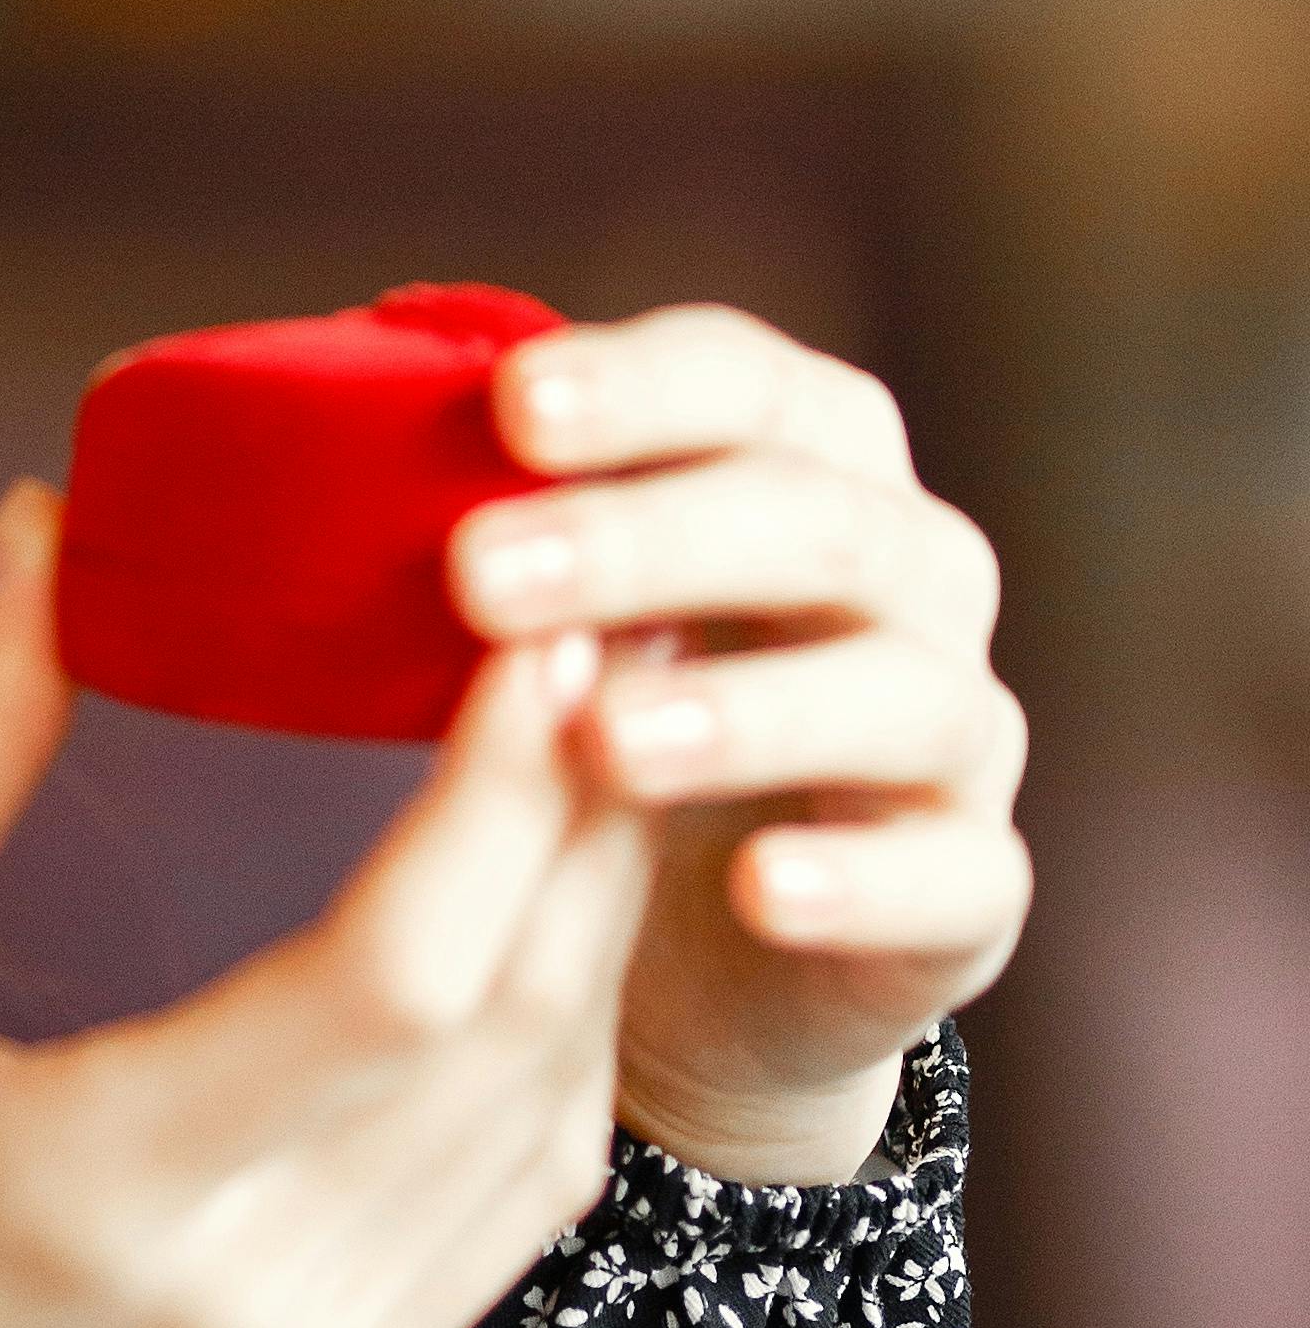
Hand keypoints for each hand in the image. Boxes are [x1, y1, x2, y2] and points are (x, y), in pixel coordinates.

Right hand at [0, 494, 651, 1327]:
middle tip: (607, 619)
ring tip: (592, 744)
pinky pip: (499, 1214)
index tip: (532, 619)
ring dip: (590, 930)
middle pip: (518, 1032)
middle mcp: (253, 1308)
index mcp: (107, 1192)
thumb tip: (51, 525)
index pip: (402, 970)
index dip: (500, 784)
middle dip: (589, 813)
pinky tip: (526, 929)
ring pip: (547, 1127)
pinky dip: (546, 1054)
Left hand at [455, 308, 1028, 1190]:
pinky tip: (756, 889)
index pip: (746, 384)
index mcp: (815, 462)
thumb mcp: (564, 608)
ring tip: (603, 738)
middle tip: (481, 574)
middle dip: (645, 541)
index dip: (638, 387)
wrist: (726, 943)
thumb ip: (504, 517)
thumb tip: (355, 403)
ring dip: (746, 709)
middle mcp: (916, 573)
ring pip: (896, 692)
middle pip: (816, 522)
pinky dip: (855, 881)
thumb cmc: (621, 718)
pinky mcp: (972, 885)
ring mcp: (958, 730)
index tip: (509, 407)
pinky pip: (950, 875)